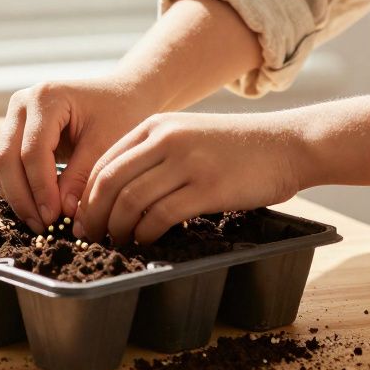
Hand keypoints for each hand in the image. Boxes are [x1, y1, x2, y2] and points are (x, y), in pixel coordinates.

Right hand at [0, 77, 158, 232]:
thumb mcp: (107, 144)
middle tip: (42, 225)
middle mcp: (22, 104)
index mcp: (46, 98)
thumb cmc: (120, 113)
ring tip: (40, 222)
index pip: (32, 151)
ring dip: (17, 196)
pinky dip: (18, 188)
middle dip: (22, 196)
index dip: (40, 188)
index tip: (53, 217)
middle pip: (6, 157)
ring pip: (1, 164)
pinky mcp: (16, 134)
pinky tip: (37, 208)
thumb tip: (63, 212)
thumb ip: (82, 177)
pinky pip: (7, 166)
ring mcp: (15, 118)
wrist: (121, 96)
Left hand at [75, 112, 305, 244]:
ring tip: (118, 243)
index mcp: (156, 126)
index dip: (87, 196)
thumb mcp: (188, 136)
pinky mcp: (208, 187)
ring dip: (118, 228)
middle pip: (110, 182)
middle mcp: (166, 139)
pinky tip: (146, 242)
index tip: (82, 220)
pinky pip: (161, 215)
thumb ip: (154, 156)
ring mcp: (187, 162)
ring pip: (131, 200)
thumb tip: (117, 194)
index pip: (104, 163)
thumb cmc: (236, 148)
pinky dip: (146, 233)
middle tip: (90, 238)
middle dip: (94, 215)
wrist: (286, 144)